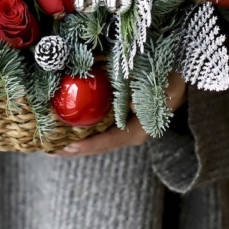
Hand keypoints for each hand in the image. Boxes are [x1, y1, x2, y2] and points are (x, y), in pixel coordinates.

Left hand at [52, 72, 186, 157]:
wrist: (181, 77)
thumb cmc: (167, 79)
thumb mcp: (155, 85)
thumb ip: (138, 93)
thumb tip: (120, 98)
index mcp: (138, 129)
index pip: (108, 141)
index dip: (88, 145)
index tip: (67, 146)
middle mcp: (131, 133)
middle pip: (98, 146)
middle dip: (74, 149)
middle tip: (48, 150)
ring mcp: (126, 129)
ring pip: (97, 139)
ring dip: (75, 141)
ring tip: (49, 142)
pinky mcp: (122, 121)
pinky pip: (99, 129)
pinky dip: (82, 129)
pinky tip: (65, 125)